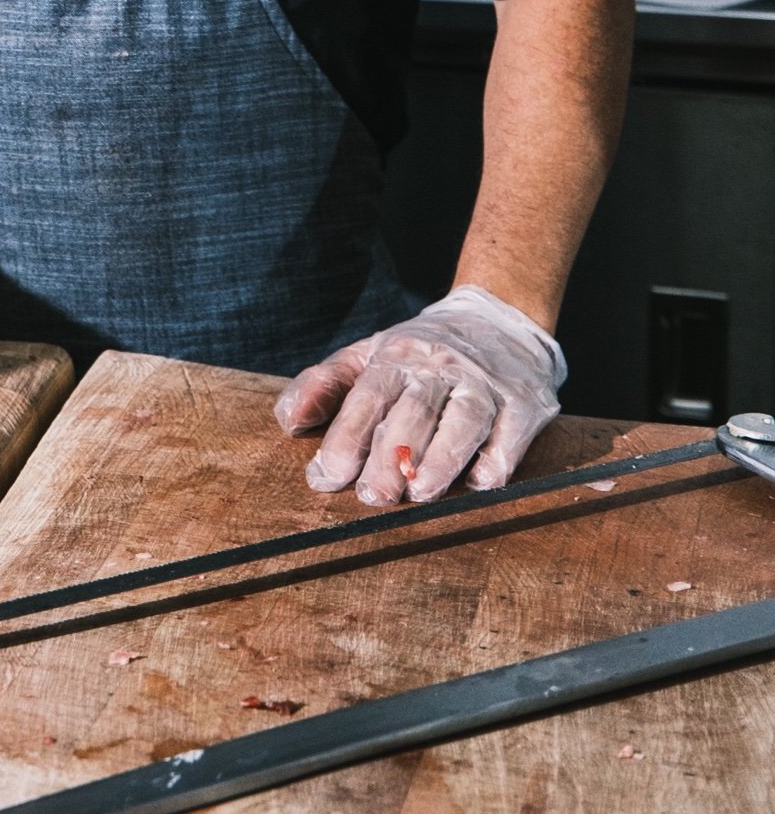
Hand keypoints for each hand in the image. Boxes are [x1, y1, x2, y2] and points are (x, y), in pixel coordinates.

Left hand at [274, 286, 564, 504]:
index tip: (324, 478)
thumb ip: (325, 385)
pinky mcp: (525, 402)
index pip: (367, 397)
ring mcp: (485, 383)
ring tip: (421, 493)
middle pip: (413, 411)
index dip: (345, 438)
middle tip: (371, 496)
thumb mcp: (369, 355)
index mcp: (397, 356)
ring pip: (464, 419)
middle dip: (390, 455)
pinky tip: (479, 483)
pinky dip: (497, 459)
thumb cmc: (422, 352)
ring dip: (442, 458)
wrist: (500, 317)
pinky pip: (512, 433)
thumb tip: (287, 422)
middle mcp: (440, 366)